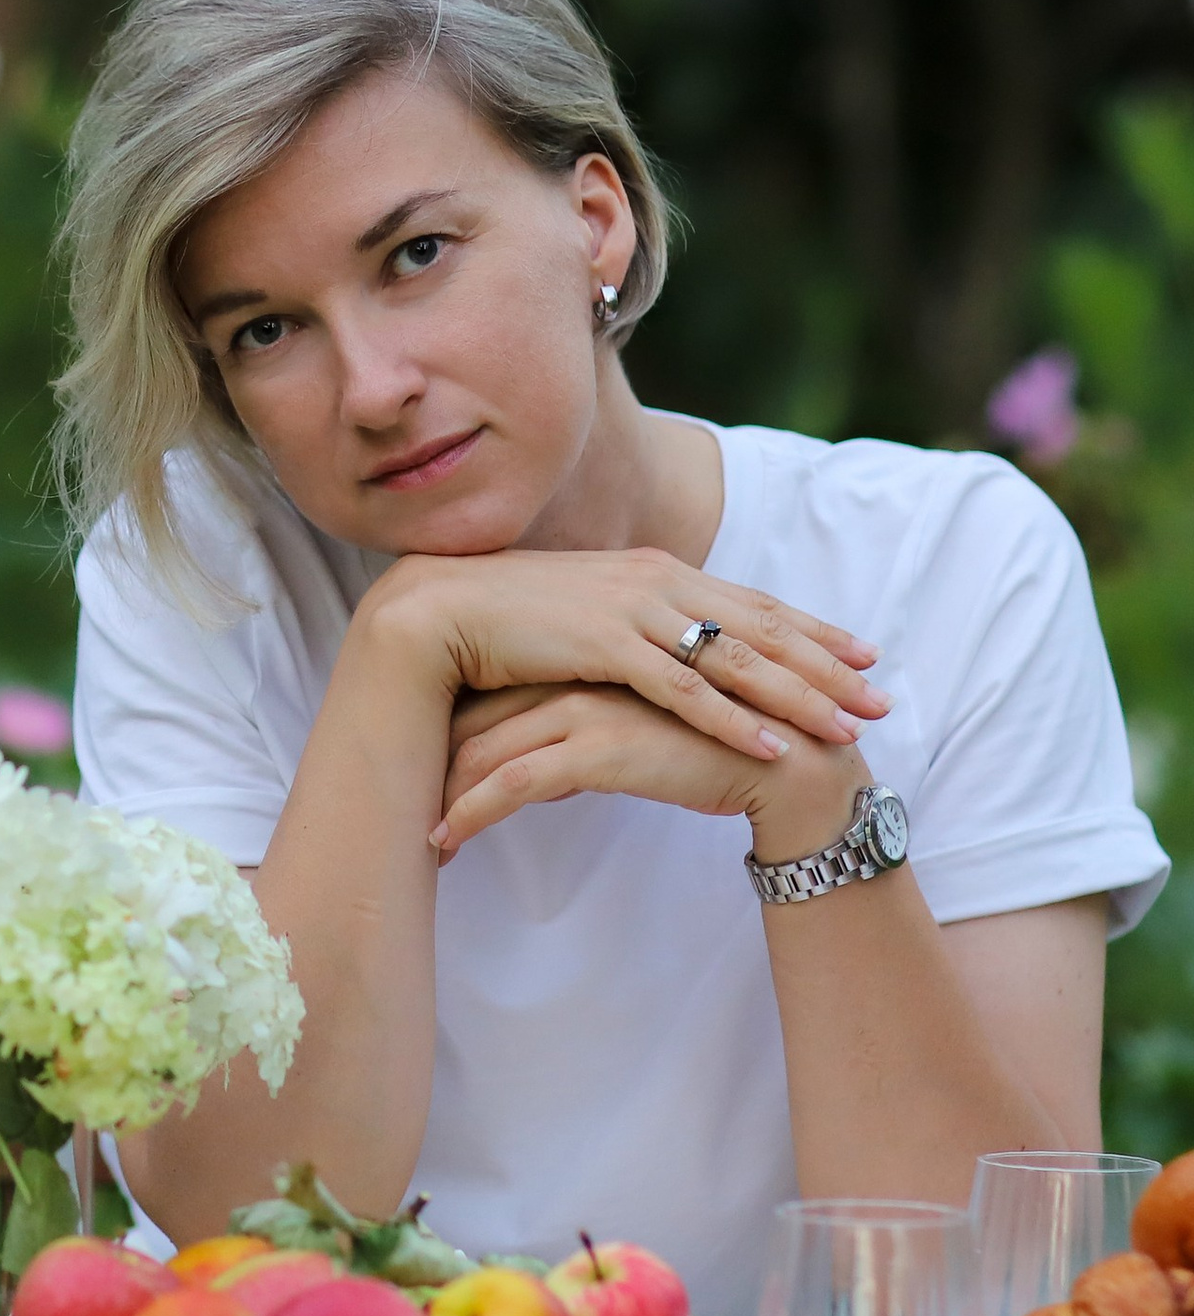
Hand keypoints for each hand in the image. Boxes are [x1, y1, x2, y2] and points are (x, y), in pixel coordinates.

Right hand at [361, 546, 884, 764]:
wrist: (431, 610)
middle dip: (827, 666)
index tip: (863, 654)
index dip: (811, 628)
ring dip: (800, 696)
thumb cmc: (497, 618)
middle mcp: (654, 581)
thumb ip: (627, 624)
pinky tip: (770, 746)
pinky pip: (683, 690)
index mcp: (652, 570)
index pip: (748, 602)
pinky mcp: (604, 645)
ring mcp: (632, 610)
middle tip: (883, 700)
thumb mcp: (580, 614)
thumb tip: (658, 650)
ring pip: (736, 660)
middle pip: (761, 629)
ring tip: (849, 729)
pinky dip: (732, 719)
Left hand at [433, 682, 868, 861]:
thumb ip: (587, 733)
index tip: (414, 760)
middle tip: (390, 797)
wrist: (791, 770)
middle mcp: (577, 671)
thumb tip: (542, 773)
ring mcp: (585, 704)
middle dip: (429, 759)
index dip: (450, 723)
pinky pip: (513, 781)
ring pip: (484, 745)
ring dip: (440, 792)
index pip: (494, 684)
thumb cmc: (718, 752)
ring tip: (409, 834)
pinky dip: (471, 812)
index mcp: (586, 655)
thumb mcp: (640, 729)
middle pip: (474, 709)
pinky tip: (443, 842)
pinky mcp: (598, 747)